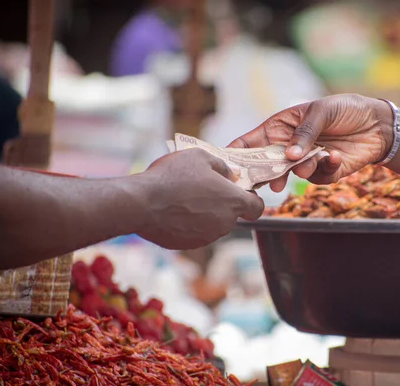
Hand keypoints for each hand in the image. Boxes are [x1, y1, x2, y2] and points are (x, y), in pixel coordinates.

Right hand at [129, 149, 263, 249]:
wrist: (141, 203)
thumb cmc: (173, 177)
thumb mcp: (201, 156)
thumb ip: (222, 166)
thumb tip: (229, 174)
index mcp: (233, 202)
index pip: (257, 208)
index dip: (251, 199)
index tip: (239, 191)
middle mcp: (225, 223)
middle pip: (232, 214)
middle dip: (222, 203)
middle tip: (203, 187)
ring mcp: (207, 237)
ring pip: (214, 223)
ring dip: (206, 213)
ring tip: (184, 197)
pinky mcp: (190, 245)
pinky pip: (196, 232)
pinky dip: (190, 223)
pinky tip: (174, 210)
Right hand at [229, 94, 393, 190]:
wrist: (377, 124)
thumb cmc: (345, 109)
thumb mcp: (321, 111)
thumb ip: (304, 132)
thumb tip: (289, 156)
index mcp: (280, 128)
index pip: (251, 142)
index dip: (237, 153)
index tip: (226, 165)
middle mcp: (289, 147)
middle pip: (267, 165)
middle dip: (265, 173)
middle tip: (268, 181)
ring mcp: (305, 161)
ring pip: (291, 175)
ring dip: (300, 169)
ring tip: (312, 160)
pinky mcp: (323, 173)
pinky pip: (316, 178)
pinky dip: (324, 168)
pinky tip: (334, 155)